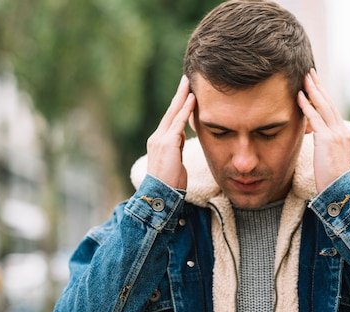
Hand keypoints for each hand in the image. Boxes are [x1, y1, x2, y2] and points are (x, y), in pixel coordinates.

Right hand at [146, 75, 195, 189]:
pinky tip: (192, 99)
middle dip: (179, 94)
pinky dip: (185, 110)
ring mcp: (160, 139)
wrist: (160, 194)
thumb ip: (177, 147)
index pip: (171, 118)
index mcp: (159, 141)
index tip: (185, 92)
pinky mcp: (167, 143)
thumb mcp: (175, 161)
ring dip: (182, 97)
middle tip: (186, 79)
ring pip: (173, 113)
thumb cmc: (169, 183)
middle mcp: (157, 137)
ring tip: (190, 83)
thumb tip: (181, 138)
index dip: (178, 104)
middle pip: (170, 111)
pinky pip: (178, 123)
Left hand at [297, 69, 349, 192]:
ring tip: (305, 78)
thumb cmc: (333, 179)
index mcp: (344, 134)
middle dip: (319, 87)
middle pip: (329, 103)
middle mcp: (341, 131)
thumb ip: (325, 144)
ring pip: (323, 107)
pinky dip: (307, 106)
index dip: (324, 95)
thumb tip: (317, 138)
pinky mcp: (326, 140)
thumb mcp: (331, 157)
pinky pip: (315, 118)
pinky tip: (299, 96)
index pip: (332, 109)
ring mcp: (335, 134)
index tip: (316, 83)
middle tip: (310, 73)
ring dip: (313, 90)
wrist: (341, 190)